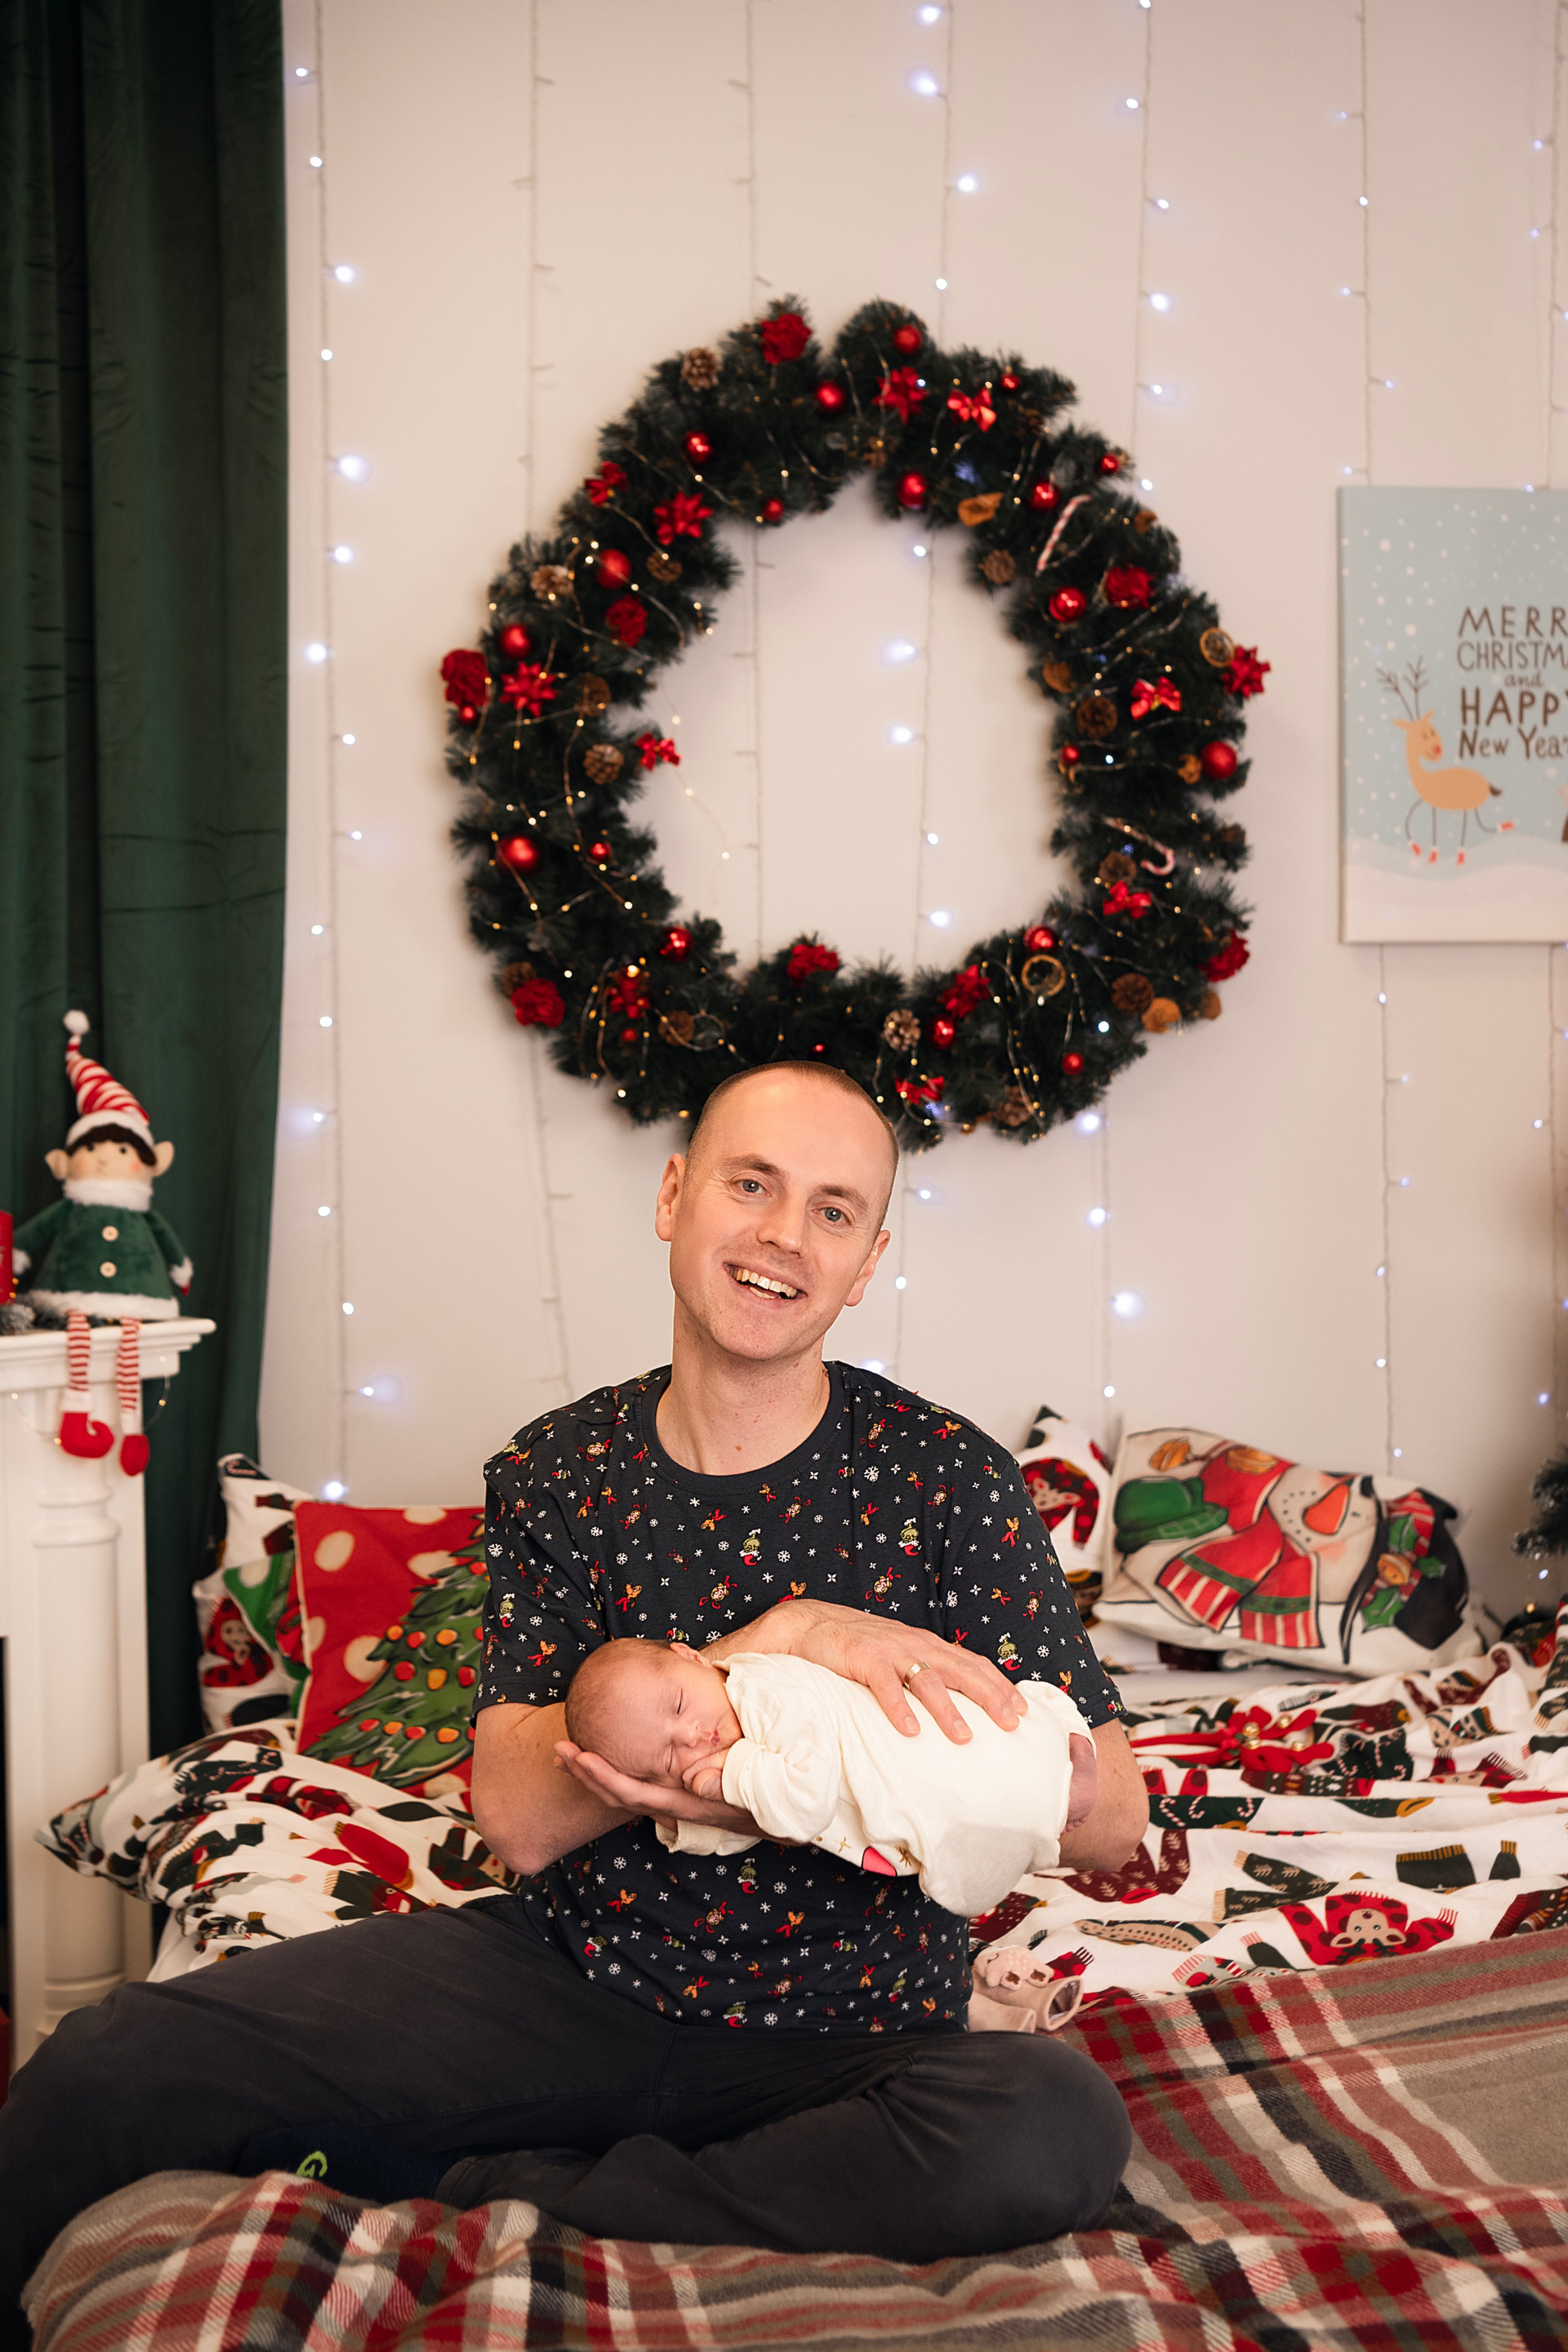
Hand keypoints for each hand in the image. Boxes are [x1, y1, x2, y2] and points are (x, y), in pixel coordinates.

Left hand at [553, 1739, 760, 1836]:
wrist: (790, 1813)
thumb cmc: (776, 1793)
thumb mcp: (760, 1785)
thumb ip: (731, 1782)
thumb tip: (696, 1782)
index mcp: (688, 1802)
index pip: (635, 1793)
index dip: (604, 1776)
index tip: (580, 1757)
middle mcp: (676, 1804)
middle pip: (620, 1795)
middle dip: (587, 1773)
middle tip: (559, 1750)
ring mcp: (677, 1799)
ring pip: (627, 1790)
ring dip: (596, 1772)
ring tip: (570, 1753)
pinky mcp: (681, 1792)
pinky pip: (641, 1783)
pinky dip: (618, 1770)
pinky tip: (607, 1756)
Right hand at [790, 1603, 1027, 1740]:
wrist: (812, 1625)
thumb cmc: (862, 1647)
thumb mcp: (902, 1654)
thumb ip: (926, 1671)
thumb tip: (957, 1705)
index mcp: (928, 1645)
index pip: (973, 1664)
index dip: (1000, 1685)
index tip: (1023, 1710)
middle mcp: (916, 1645)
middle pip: (962, 1670)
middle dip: (990, 1697)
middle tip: (1011, 1724)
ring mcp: (890, 1651)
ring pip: (928, 1680)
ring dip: (948, 1710)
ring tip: (965, 1737)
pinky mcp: (863, 1659)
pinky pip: (885, 1686)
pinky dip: (899, 1708)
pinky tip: (911, 1731)